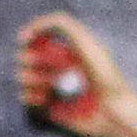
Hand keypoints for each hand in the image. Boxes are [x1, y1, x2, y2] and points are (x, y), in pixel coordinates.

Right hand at [18, 10, 130, 135]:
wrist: (113, 113)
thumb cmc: (104, 76)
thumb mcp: (84, 41)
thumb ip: (59, 23)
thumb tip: (28, 31)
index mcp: (68, 51)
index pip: (37, 39)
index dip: (29, 38)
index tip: (25, 41)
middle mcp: (59, 69)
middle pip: (26, 57)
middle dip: (30, 59)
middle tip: (46, 67)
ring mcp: (54, 89)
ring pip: (23, 77)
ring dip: (31, 77)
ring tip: (48, 84)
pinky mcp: (51, 109)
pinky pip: (26, 99)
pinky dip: (29, 96)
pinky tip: (42, 97)